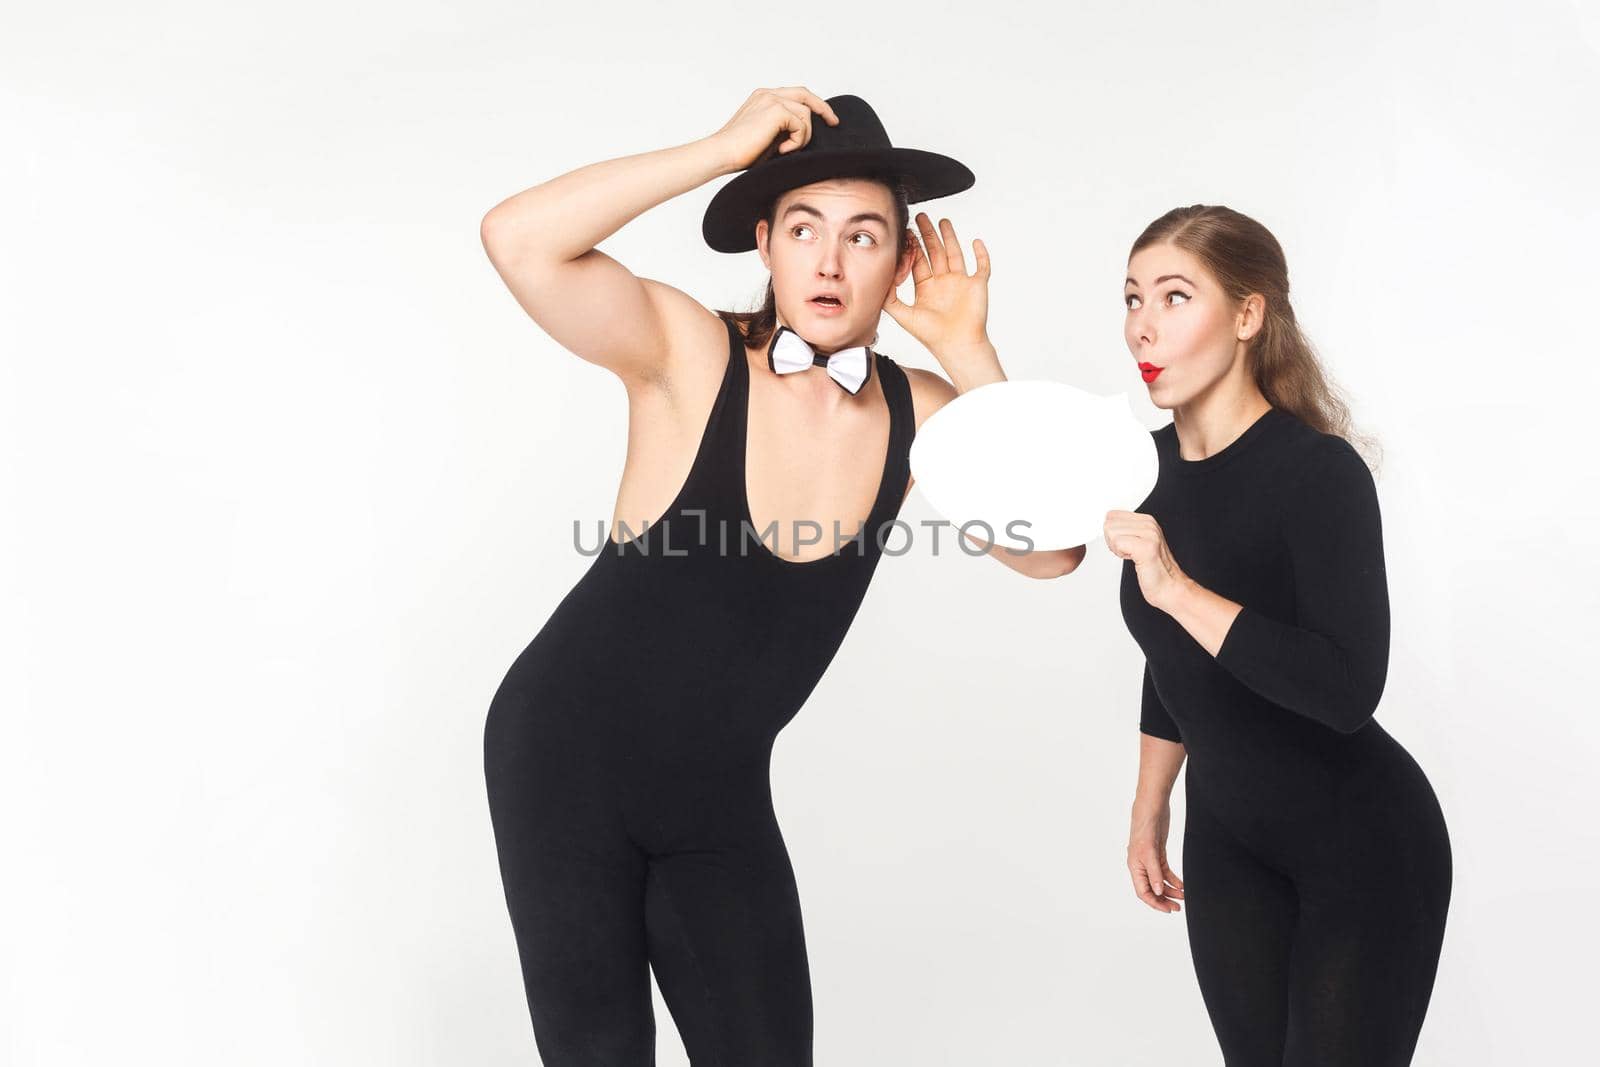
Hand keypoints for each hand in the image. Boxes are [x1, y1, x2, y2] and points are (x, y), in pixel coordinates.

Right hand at [707, 87, 838, 172]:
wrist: (722, 154)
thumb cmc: (739, 153)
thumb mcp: (767, 137)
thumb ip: (783, 129)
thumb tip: (805, 134)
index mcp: (763, 98)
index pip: (796, 94)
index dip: (813, 105)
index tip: (826, 118)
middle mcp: (767, 94)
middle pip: (806, 94)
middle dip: (823, 108)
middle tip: (834, 122)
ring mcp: (771, 99)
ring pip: (806, 114)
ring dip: (803, 136)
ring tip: (786, 150)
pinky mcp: (776, 109)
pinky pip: (801, 124)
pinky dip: (797, 141)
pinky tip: (781, 150)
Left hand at [882, 212, 989, 356]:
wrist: (956, 345)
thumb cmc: (931, 335)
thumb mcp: (903, 314)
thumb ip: (889, 297)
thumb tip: (881, 278)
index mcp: (926, 289)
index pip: (919, 262)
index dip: (913, 248)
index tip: (907, 232)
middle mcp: (943, 283)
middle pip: (934, 253)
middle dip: (928, 235)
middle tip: (921, 217)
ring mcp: (961, 283)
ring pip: (955, 253)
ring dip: (949, 237)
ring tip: (943, 220)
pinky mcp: (977, 285)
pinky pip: (982, 265)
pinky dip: (981, 253)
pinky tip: (975, 241)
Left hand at [1104, 509, 1190, 613]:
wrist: (1169, 587)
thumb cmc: (1153, 569)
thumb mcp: (1138, 542)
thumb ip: (1125, 530)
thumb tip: (1106, 523)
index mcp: (1147, 520)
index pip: (1112, 515)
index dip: (1112, 533)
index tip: (1126, 545)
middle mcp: (1149, 524)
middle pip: (1109, 524)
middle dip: (1113, 542)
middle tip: (1130, 552)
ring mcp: (1149, 534)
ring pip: (1111, 533)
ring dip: (1117, 549)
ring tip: (1134, 556)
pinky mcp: (1146, 547)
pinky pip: (1118, 542)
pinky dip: (1121, 554)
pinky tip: (1134, 559)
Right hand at [1128, 801, 1184, 912]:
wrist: (1152, 808)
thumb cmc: (1145, 826)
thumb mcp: (1149, 851)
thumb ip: (1154, 873)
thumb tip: (1158, 893)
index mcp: (1135, 866)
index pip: (1143, 892)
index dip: (1155, 903)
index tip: (1168, 910)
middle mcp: (1141, 866)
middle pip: (1151, 890)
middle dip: (1164, 900)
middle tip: (1177, 908)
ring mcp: (1150, 860)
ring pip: (1159, 882)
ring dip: (1171, 891)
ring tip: (1182, 897)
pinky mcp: (1158, 854)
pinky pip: (1165, 872)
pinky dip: (1173, 880)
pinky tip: (1181, 885)